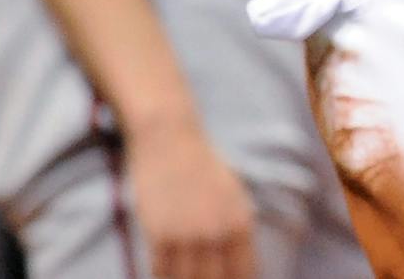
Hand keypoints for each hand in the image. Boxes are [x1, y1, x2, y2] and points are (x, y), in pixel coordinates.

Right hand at [123, 116, 258, 278]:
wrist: (169, 139)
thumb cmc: (202, 166)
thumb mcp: (233, 196)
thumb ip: (236, 233)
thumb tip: (240, 269)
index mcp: (241, 223)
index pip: (244, 275)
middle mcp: (218, 233)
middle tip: (202, 278)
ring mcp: (188, 236)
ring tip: (185, 277)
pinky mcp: (159, 235)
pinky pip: (161, 273)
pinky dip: (162, 278)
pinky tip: (164, 277)